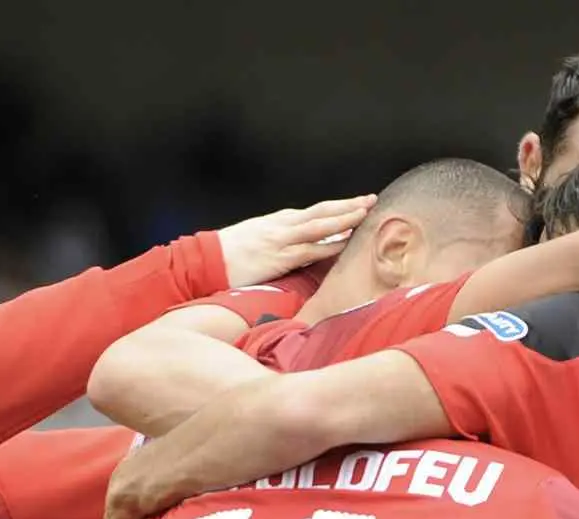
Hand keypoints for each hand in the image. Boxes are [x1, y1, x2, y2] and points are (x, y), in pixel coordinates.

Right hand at [217, 195, 375, 287]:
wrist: (207, 259)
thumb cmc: (231, 251)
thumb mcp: (259, 237)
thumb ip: (282, 238)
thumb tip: (303, 244)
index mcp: (280, 220)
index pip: (317, 210)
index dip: (340, 206)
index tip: (360, 202)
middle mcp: (284, 225)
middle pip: (323, 212)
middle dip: (348, 206)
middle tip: (371, 200)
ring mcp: (282, 240)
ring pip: (320, 226)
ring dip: (343, 220)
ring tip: (364, 215)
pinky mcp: (279, 257)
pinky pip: (310, 249)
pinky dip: (329, 245)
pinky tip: (344, 241)